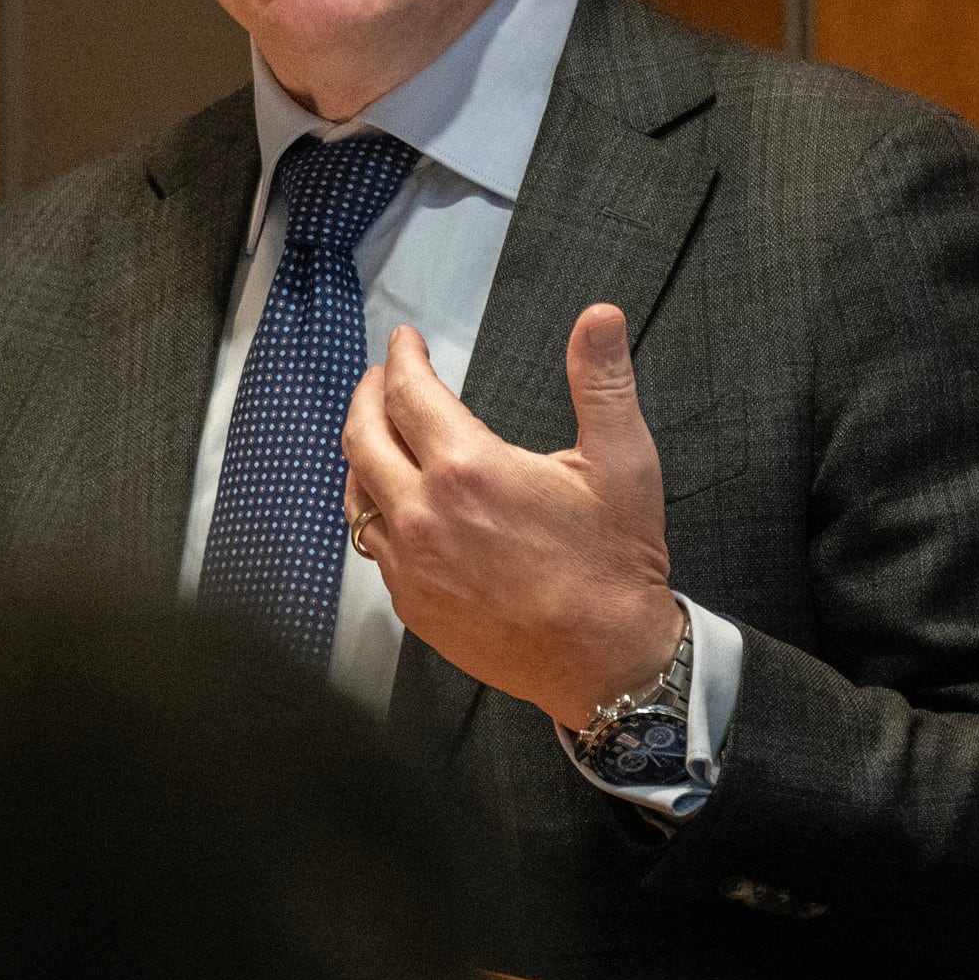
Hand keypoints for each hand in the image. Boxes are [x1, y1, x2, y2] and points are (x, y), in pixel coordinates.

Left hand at [340, 303, 684, 726]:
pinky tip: (393, 500)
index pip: (409, 393)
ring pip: (357, 491)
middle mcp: (425, 515)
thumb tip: (598, 317)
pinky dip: (374, 507)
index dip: (403, 358)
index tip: (406, 342)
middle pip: (364, 435)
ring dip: (362, 450)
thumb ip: (601, 380)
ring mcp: (411, 564)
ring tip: (379, 430)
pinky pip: (372, 543)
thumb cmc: (614, 566)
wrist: (606, 661)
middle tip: (383, 376)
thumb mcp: (622, 461)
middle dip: (369, 394)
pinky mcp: (412, 602)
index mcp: (469, 470)